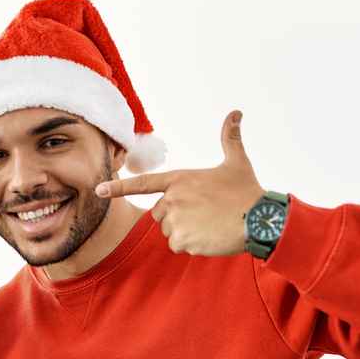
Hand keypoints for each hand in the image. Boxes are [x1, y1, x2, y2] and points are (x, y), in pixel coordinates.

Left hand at [96, 110, 265, 256]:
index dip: (119, 187)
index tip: (99, 190)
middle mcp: (173, 199)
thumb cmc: (248, 191)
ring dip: (186, 232)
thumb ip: (230, 138)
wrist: (260, 219)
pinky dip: (193, 245)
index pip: (143, 183)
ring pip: (170, 232)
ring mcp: (176, 220)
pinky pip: (179, 246)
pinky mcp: (183, 240)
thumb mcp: (237, 162)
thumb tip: (236, 112)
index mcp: (180, 179)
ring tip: (210, 224)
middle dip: (177, 216)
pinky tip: (210, 237)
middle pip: (159, 214)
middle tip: (204, 213)